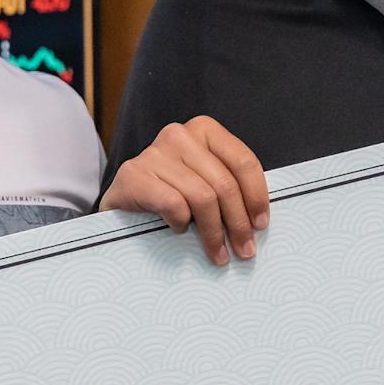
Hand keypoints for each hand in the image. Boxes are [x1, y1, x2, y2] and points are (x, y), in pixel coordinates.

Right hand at [100, 116, 269, 263]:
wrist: (123, 200)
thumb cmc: (171, 191)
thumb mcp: (204, 180)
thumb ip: (229, 186)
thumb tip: (258, 220)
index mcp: (204, 130)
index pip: (243, 162)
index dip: (256, 197)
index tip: (260, 225)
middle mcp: (179, 135)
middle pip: (224, 185)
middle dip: (238, 223)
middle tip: (244, 250)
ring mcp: (154, 153)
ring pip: (201, 198)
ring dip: (214, 234)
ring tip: (218, 254)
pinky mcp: (133, 174)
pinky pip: (173, 204)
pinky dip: (180, 223)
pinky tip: (179, 231)